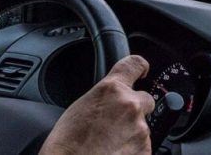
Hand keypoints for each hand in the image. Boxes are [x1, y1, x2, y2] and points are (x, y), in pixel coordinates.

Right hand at [40, 55, 154, 154]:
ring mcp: (140, 129)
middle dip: (135, 109)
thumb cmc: (65, 145)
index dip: (140, 66)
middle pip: (145, 100)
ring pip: (142, 126)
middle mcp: (130, 105)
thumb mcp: (79, 108)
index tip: (143, 70)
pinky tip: (114, 153)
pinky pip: (143, 146)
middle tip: (116, 124)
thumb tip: (111, 101)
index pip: (135, 64)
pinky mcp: (145, 150)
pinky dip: (133, 150)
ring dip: (131, 133)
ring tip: (108, 144)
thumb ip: (103, 98)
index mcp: (111, 90)